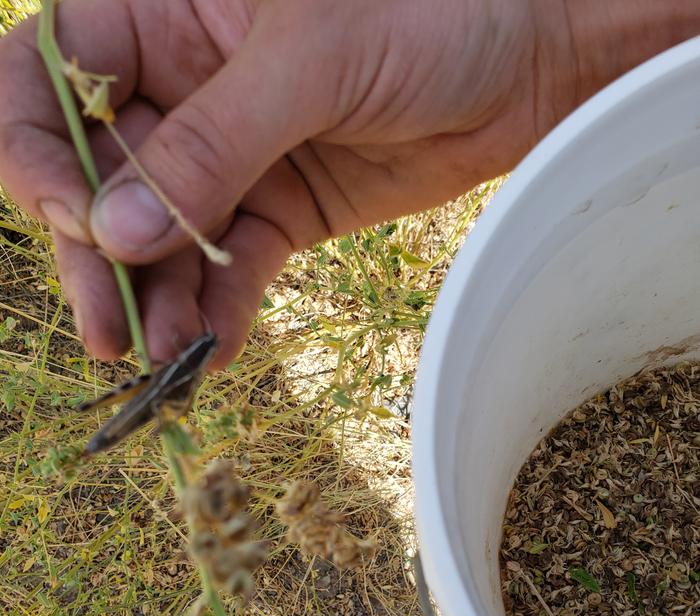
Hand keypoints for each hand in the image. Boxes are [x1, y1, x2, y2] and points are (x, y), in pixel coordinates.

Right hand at [0, 0, 696, 367]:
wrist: (526, 63)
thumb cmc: (428, 9)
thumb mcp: (310, 59)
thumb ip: (209, 145)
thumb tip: (112, 231)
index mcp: (156, 10)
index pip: (48, 82)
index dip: (37, 155)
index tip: (70, 221)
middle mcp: (179, 88)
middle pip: (97, 180)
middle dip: (97, 260)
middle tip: (109, 333)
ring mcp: (228, 158)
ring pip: (161, 240)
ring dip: (157, 302)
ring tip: (166, 359)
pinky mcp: (277, 212)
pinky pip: (231, 268)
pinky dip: (218, 310)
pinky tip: (210, 350)